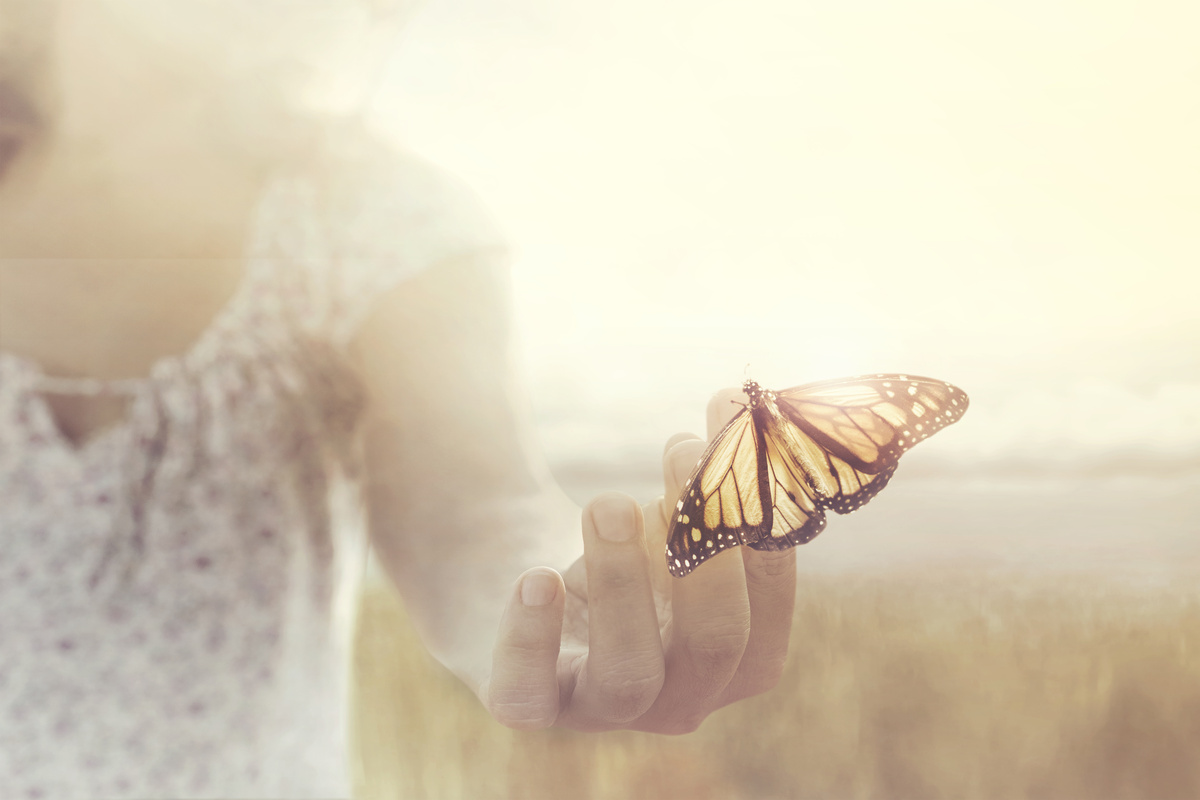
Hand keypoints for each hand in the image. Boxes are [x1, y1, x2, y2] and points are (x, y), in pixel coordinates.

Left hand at [478, 389, 797, 732]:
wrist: (521, 576)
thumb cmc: (625, 545)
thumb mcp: (672, 518)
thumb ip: (713, 482)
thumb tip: (741, 410)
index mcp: (735, 659)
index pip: (768, 610)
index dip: (762, 525)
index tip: (737, 435)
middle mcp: (680, 699)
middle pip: (714, 644)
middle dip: (704, 549)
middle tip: (680, 454)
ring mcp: (602, 709)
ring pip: (628, 673)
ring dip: (623, 584)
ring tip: (607, 504)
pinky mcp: (527, 701)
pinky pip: (528, 697)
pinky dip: (533, 638)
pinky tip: (537, 579)